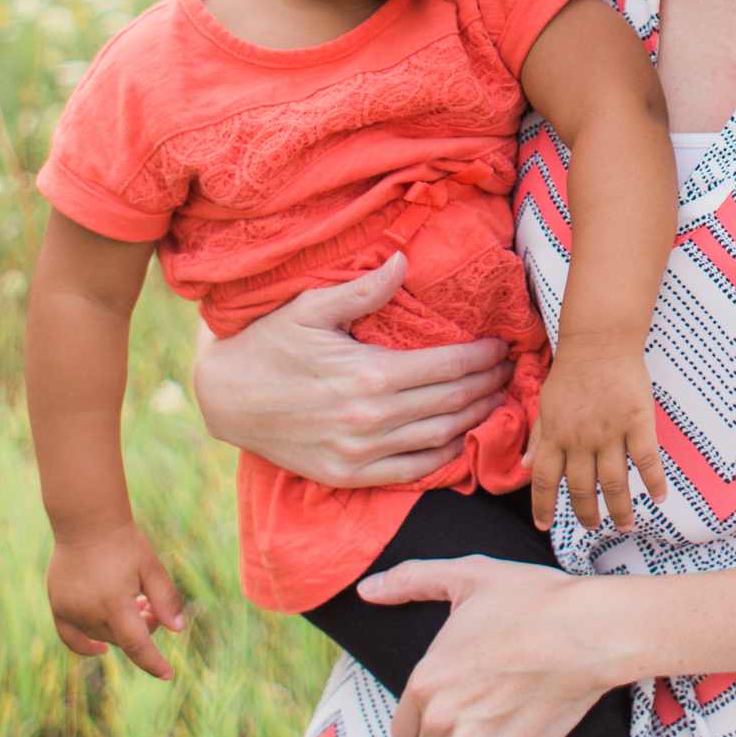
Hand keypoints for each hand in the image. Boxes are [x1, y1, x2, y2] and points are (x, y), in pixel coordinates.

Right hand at [46, 522, 187, 679]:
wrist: (87, 521)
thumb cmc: (123, 542)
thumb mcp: (151, 567)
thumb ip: (165, 599)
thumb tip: (178, 630)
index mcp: (114, 604)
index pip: (136, 646)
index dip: (153, 663)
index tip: (168, 674)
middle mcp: (88, 612)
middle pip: (121, 639)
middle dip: (141, 628)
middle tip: (148, 604)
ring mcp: (69, 610)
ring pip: (101, 636)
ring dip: (119, 629)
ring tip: (131, 601)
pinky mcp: (57, 605)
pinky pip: (70, 637)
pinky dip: (85, 645)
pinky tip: (100, 648)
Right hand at [189, 253, 514, 487]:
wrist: (225, 398)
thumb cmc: (268, 344)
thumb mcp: (309, 308)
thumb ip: (362, 291)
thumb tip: (403, 261)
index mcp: (369, 373)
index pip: (447, 365)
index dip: (482, 356)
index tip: (503, 346)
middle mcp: (371, 417)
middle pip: (451, 402)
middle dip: (488, 384)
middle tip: (510, 371)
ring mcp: (360, 452)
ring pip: (439, 438)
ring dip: (475, 419)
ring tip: (496, 400)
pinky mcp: (348, 475)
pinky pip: (411, 472)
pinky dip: (444, 459)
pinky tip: (461, 441)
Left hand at [360, 556, 618, 736]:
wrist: (588, 631)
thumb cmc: (531, 600)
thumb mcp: (467, 577)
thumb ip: (411, 582)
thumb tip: (368, 590)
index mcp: (426, 680)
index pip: (402, 728)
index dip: (423, 714)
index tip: (449, 700)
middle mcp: (442, 719)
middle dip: (448, 731)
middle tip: (479, 704)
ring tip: (497, 719)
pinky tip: (513, 734)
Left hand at [530, 344, 665, 530]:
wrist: (599, 341)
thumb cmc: (571, 372)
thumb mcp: (546, 404)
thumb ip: (538, 437)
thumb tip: (525, 467)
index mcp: (555, 434)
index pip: (544, 480)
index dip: (542, 506)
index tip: (544, 526)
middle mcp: (580, 439)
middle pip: (581, 488)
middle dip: (586, 514)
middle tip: (593, 526)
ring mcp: (610, 432)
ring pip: (614, 482)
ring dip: (620, 509)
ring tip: (625, 525)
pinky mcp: (637, 422)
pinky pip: (647, 459)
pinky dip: (653, 482)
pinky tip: (658, 498)